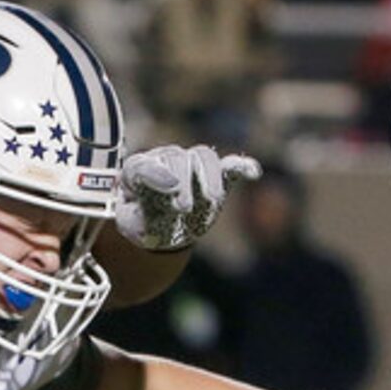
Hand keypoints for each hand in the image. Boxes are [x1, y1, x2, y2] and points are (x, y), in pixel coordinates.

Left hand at [112, 146, 260, 252]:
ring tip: (211, 199)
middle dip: (183, 182)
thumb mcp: (137, 228)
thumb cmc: (145, 227)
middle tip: (182, 209)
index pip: (143, 165)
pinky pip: (229, 166)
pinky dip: (242, 167)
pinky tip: (253, 172)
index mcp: (138, 170)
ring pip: (202, 156)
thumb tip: (159, 192)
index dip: (156, 175)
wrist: (162, 232)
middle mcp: (164, 160)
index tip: (170, 189)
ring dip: (208, 176)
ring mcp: (190, 166)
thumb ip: (145, 213)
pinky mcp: (215, 176)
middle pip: (176, 157)